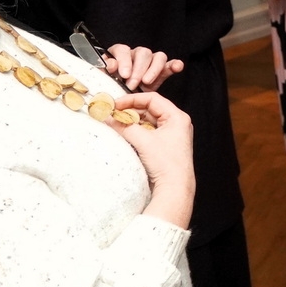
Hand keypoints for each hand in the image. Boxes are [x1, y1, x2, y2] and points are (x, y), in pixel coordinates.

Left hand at [103, 44, 184, 91]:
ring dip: (153, 69)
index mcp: (119, 55)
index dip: (124, 61)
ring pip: (157, 56)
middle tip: (132, 84)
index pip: (122, 50)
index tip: (124, 74)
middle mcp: (136, 55)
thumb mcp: (104, 81)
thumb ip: (105, 72)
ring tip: (147, 82)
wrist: (123, 102)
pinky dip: (174, 65)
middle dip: (138, 70)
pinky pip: (170, 64)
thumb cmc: (112, 89)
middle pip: (142, 53)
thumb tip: (111, 65)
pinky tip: (176, 67)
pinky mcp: (162, 70)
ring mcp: (150, 62)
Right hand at [111, 92, 195, 229]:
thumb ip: (124, 127)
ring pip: (147, 121)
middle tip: (111, 113)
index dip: (132, 99)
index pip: (152, 99)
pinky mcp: (164, 145)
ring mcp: (171, 134)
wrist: (175, 187)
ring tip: (115, 123)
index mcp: (177, 117)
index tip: (115, 104)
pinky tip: (124, 133)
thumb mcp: (143, 141)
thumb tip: (108, 118)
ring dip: (131, 122)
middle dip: (129, 111)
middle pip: (149, 109)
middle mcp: (176, 123)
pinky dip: (135, 131)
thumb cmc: (167, 163)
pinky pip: (147, 132)